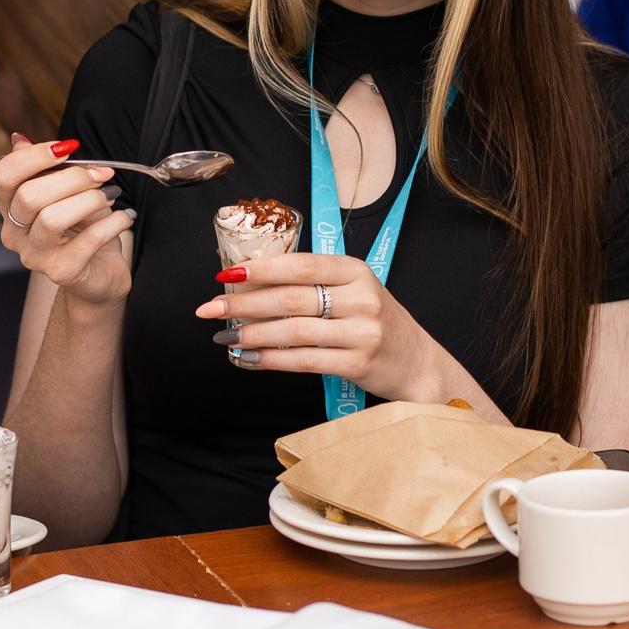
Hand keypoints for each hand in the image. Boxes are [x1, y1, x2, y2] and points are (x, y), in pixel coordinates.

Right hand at [0, 135, 132, 305]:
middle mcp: (14, 234)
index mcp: (10, 207)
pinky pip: (88, 240)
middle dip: (72, 177)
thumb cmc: (81, 227)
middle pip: (29, 196)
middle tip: (101, 174)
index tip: (69, 148)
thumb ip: (44, 168)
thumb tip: (20, 139)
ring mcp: (35, 256)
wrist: (100, 271)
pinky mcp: (62, 272)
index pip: (3, 176)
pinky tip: (125, 217)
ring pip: (52, 218)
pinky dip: (113, 222)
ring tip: (111, 195)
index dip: (34, 156)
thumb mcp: (64, 192)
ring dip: (90, 199)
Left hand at [196, 251, 489, 412]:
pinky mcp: (358, 363)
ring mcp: (362, 332)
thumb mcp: (354, 290)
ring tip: (225, 336)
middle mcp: (361, 298)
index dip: (260, 269)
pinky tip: (250, 357)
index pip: (300, 264)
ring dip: (252, 334)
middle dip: (243, 304)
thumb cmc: (375, 322)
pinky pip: (303, 360)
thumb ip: (314, 282)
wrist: (418, 362)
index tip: (225, 275)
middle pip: (290, 298)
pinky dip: (271, 359)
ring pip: (293, 331)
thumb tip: (251, 282)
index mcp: (356, 271)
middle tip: (210, 308)